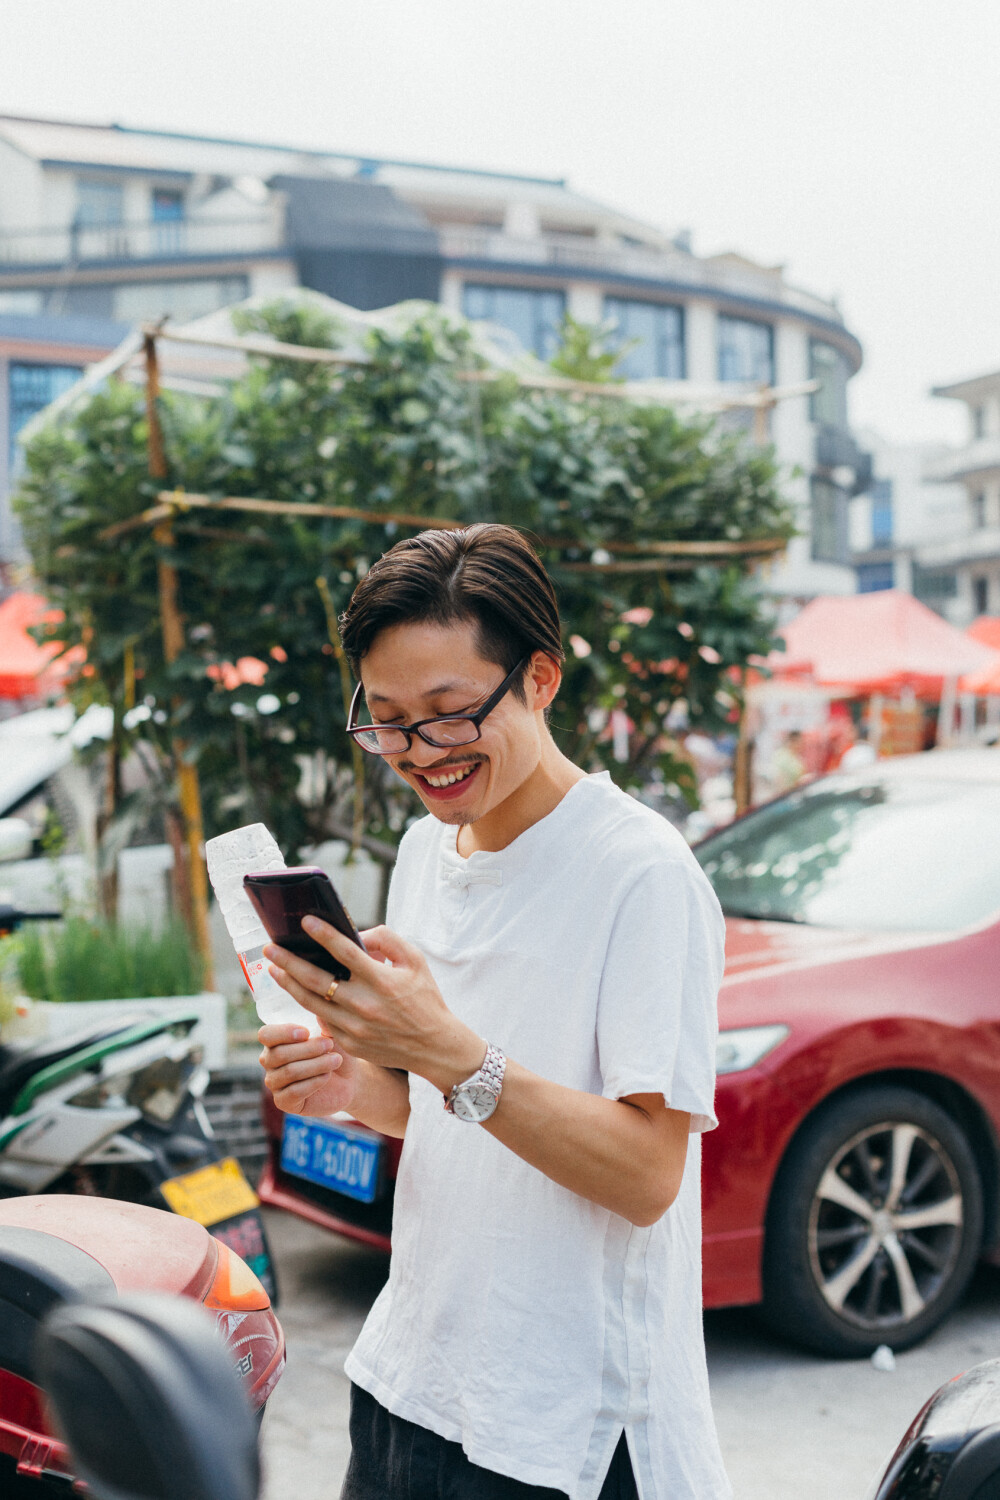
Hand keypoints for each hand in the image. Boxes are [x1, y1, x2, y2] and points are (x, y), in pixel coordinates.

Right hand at [258, 1023, 359, 1116]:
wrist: (347, 1080)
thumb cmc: (335, 1052)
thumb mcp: (334, 1036)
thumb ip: (326, 1025)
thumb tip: (320, 1014)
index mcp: (275, 1041)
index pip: (266, 1035)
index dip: (283, 1033)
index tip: (307, 1033)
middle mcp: (269, 1061)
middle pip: (279, 1054)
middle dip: (308, 1049)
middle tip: (329, 1045)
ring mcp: (274, 1083)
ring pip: (289, 1072)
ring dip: (316, 1065)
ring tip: (335, 1060)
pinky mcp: (283, 1102)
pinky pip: (294, 1092)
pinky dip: (314, 1082)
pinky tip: (327, 1076)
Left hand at [264, 919, 484, 1091]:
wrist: (433, 1046)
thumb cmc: (425, 999)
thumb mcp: (416, 961)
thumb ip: (388, 940)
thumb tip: (358, 934)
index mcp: (381, 980)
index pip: (344, 952)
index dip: (322, 934)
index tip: (304, 922)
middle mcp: (364, 1004)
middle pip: (315, 979)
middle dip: (288, 961)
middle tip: (270, 947)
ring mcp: (353, 1027)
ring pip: (310, 1002)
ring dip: (288, 983)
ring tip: (274, 968)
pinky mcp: (349, 1043)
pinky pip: (322, 1020)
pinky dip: (309, 1004)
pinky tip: (298, 992)